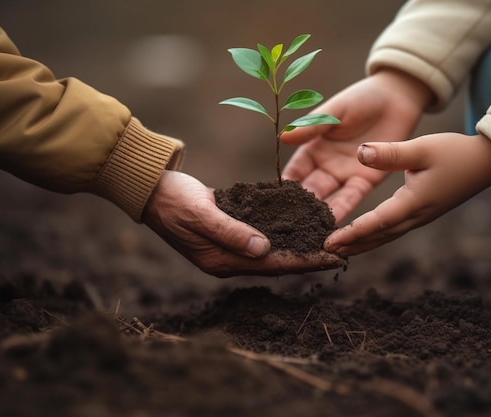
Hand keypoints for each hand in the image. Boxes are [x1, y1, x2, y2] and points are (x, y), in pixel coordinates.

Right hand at [143, 171, 343, 276]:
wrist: (150, 188)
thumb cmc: (173, 199)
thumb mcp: (201, 213)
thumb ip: (231, 232)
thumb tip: (264, 249)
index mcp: (222, 261)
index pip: (272, 265)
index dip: (305, 262)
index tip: (333, 258)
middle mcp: (228, 259)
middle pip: (276, 261)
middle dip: (307, 258)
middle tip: (340, 251)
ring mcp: (228, 246)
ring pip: (271, 249)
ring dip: (297, 245)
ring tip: (325, 240)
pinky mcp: (229, 230)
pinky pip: (261, 234)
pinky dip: (281, 231)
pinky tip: (300, 223)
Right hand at [281, 69, 432, 222]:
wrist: (396, 97)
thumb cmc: (361, 99)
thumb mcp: (333, 112)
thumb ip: (311, 127)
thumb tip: (282, 137)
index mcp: (314, 147)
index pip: (294, 171)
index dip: (283, 186)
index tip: (269, 204)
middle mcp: (327, 165)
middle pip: (309, 189)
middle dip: (298, 207)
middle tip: (285, 227)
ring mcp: (346, 174)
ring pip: (328, 198)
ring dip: (318, 214)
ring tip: (307, 231)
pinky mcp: (367, 180)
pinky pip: (352, 197)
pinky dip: (342, 210)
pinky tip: (332, 224)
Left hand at [324, 133, 490, 255]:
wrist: (487, 163)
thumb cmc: (455, 153)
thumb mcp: (422, 148)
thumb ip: (390, 153)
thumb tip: (359, 154)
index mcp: (413, 203)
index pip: (376, 222)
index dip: (351, 233)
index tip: (329, 243)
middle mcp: (415, 216)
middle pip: (378, 236)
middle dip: (351, 245)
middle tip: (324, 253)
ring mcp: (420, 217)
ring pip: (385, 236)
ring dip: (361, 244)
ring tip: (338, 251)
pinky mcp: (422, 213)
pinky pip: (393, 229)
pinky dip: (374, 235)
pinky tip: (364, 235)